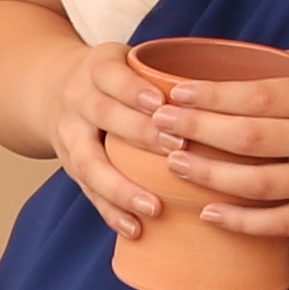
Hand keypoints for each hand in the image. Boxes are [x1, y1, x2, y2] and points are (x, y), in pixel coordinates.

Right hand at [48, 39, 165, 238]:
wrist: (54, 90)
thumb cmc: (117, 78)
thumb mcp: (131, 60)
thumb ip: (167, 73)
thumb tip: (234, 91)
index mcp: (98, 68)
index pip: (111, 76)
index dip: (134, 89)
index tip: (162, 102)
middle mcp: (78, 101)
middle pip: (103, 116)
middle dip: (139, 133)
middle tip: (176, 148)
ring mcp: (70, 137)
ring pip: (90, 163)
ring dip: (122, 187)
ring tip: (154, 207)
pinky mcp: (72, 167)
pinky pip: (89, 193)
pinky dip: (112, 212)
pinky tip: (135, 229)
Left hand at [144, 57, 288, 236]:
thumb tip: (258, 57)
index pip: (257, 94)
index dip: (211, 95)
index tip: (174, 91)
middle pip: (247, 137)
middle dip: (196, 131)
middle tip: (158, 126)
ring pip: (256, 183)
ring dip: (209, 175)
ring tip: (174, 165)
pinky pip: (280, 222)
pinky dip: (242, 222)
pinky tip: (210, 215)